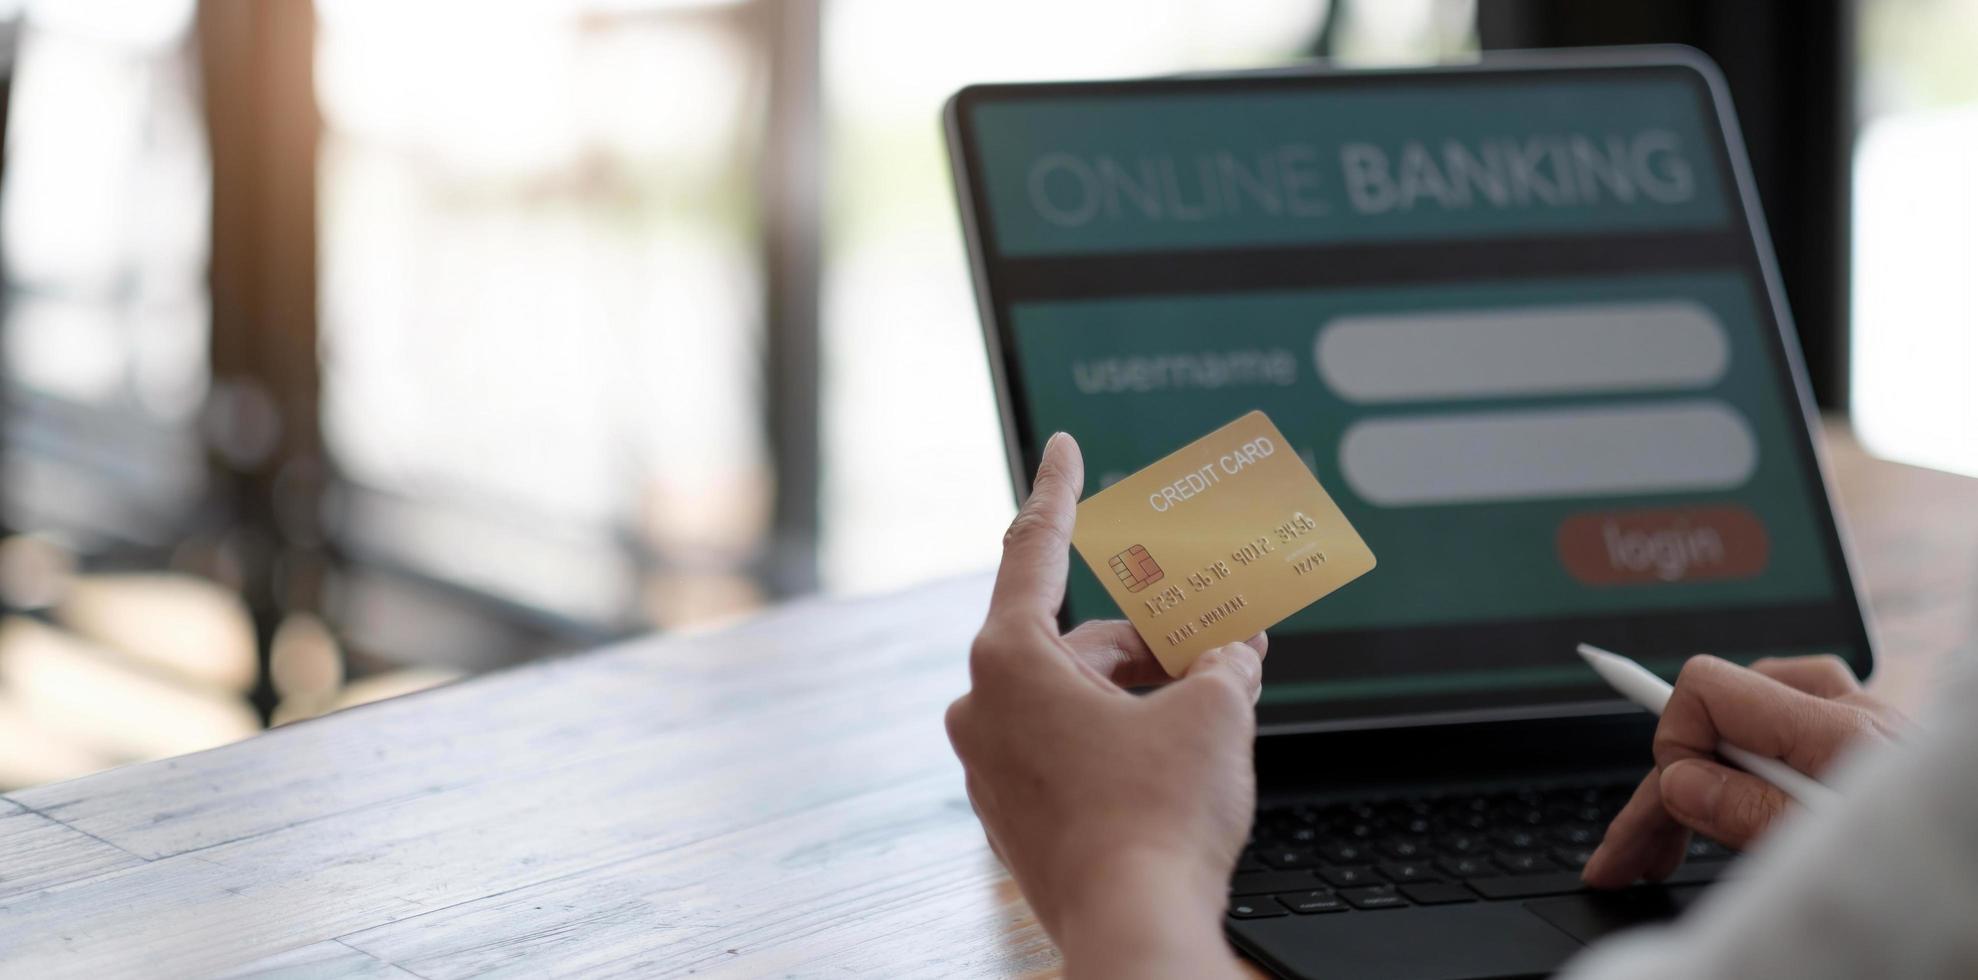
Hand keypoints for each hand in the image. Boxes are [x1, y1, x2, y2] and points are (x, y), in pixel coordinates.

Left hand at [946, 433, 1264, 979]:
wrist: (1136, 930)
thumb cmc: (1157, 823)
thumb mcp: (1214, 714)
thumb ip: (1225, 660)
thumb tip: (1237, 649)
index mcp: (1008, 662)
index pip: (1035, 550)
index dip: (1058, 491)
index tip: (1061, 448)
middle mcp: (982, 708)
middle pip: (1075, 640)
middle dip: (1151, 635)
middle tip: (1219, 633)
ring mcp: (992, 767)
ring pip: (1074, 697)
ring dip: (1141, 689)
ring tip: (1216, 696)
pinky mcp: (1015, 815)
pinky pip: (1067, 746)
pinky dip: (1119, 732)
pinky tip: (1178, 747)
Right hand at [1582, 654, 1903, 887]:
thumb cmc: (1929, 871)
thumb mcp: (1822, 852)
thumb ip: (1749, 813)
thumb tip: (1680, 782)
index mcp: (1834, 728)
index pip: (1709, 687)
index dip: (1675, 743)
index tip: (1668, 807)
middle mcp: (1845, 714)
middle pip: (1716, 718)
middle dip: (1665, 785)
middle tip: (1628, 854)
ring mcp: (1855, 728)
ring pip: (1742, 732)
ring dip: (1697, 787)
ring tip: (1660, 852)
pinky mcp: (1861, 750)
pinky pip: (1778, 744)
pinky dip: (1739, 782)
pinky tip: (1722, 822)